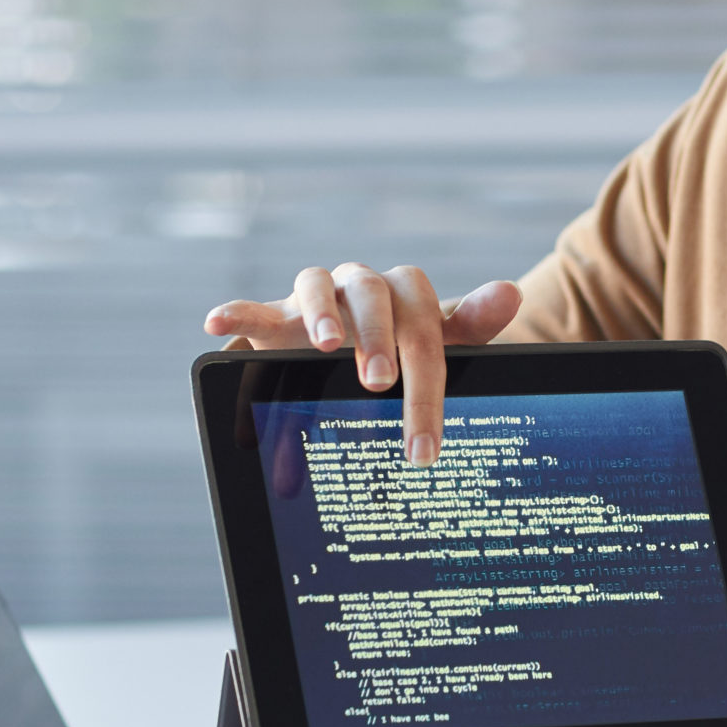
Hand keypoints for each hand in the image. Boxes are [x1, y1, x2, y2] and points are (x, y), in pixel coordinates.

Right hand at [202, 267, 519, 463]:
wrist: (362, 347)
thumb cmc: (406, 350)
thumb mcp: (441, 347)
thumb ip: (472, 324)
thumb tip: (510, 292)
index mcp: (408, 295)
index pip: (424, 324)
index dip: (426, 381)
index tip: (423, 442)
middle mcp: (364, 287)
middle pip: (374, 296)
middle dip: (377, 339)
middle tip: (378, 382)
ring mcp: (320, 296)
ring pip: (319, 285)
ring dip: (321, 313)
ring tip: (323, 346)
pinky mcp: (277, 314)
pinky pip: (255, 306)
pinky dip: (236, 312)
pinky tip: (216, 323)